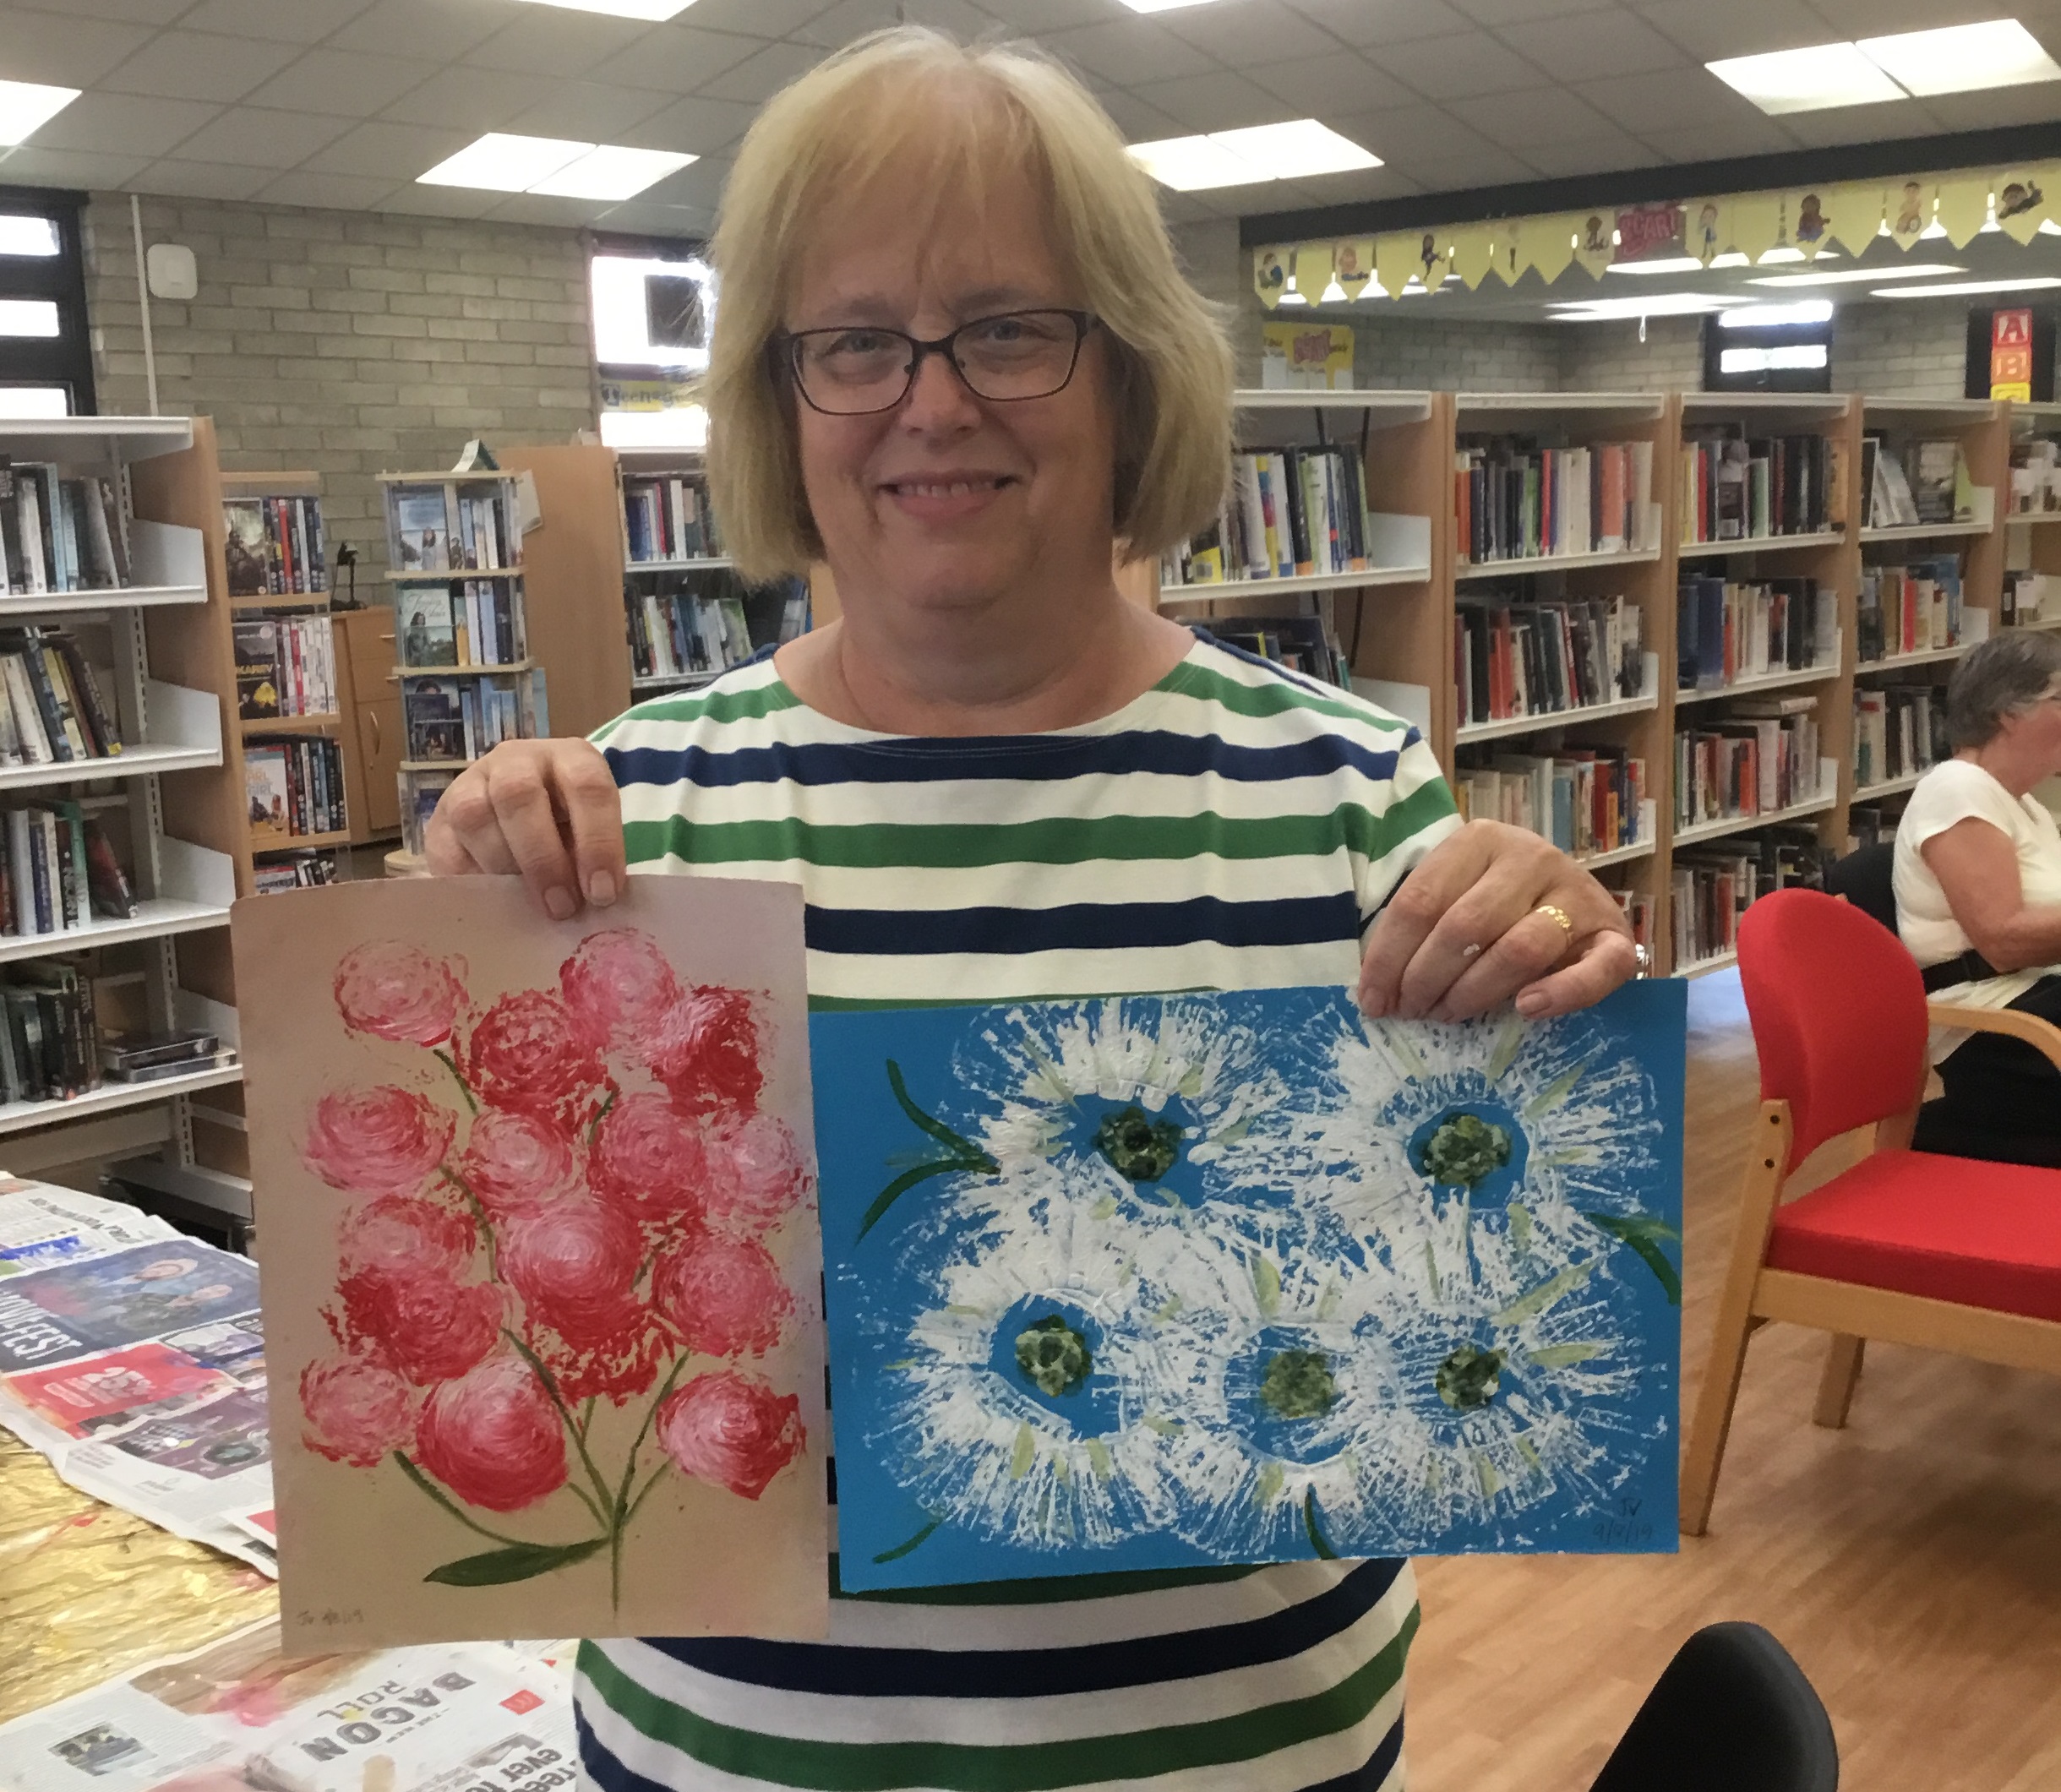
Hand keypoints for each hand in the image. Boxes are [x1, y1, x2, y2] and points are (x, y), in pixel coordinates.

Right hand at [424, 739, 625, 920]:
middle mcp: (517, 760)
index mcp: (569, 758)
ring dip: (504, 866)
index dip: (598, 840)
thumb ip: (592, 863)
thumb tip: (592, 906)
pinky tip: (492, 901)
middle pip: (519, 793)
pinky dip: (470, 879)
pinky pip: (446, 848)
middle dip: (543, 858)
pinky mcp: (439, 816)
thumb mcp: (588, 837)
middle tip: (561, 907)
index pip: (587, 785)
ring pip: (474, 815)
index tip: (602, 893)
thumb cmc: (568, 831)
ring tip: (525, 904)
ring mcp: (471, 782)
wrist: (514, 821)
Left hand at [1357, 820, 1635, 1022]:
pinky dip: (1560, 994)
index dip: (1389, 957)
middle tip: (1413, 1012)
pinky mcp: (1615, 933)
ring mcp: (1577, 893)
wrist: (1575, 897)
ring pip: (1518, 949)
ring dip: (1474, 993)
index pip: (1420, 901)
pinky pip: (1595, 969)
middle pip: (1464, 926)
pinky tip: (1526, 1009)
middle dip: (1426, 979)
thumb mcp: (1453, 895)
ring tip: (1450, 1015)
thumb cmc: (1496, 901)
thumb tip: (1375, 993)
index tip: (1374, 1001)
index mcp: (1480, 840)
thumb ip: (1420, 928)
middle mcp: (1531, 857)